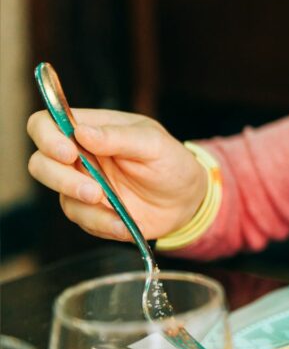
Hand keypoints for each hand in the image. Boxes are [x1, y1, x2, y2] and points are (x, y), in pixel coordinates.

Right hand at [27, 109, 206, 241]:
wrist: (187, 200)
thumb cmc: (171, 162)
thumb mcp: (154, 143)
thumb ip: (119, 137)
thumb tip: (81, 132)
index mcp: (92, 129)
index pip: (45, 124)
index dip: (46, 137)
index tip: (69, 152)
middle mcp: (79, 156)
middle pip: (40, 163)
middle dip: (61, 178)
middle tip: (93, 190)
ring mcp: (81, 184)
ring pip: (58, 194)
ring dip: (84, 205)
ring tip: (115, 208)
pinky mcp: (89, 211)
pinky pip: (81, 219)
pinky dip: (102, 223)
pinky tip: (125, 224)